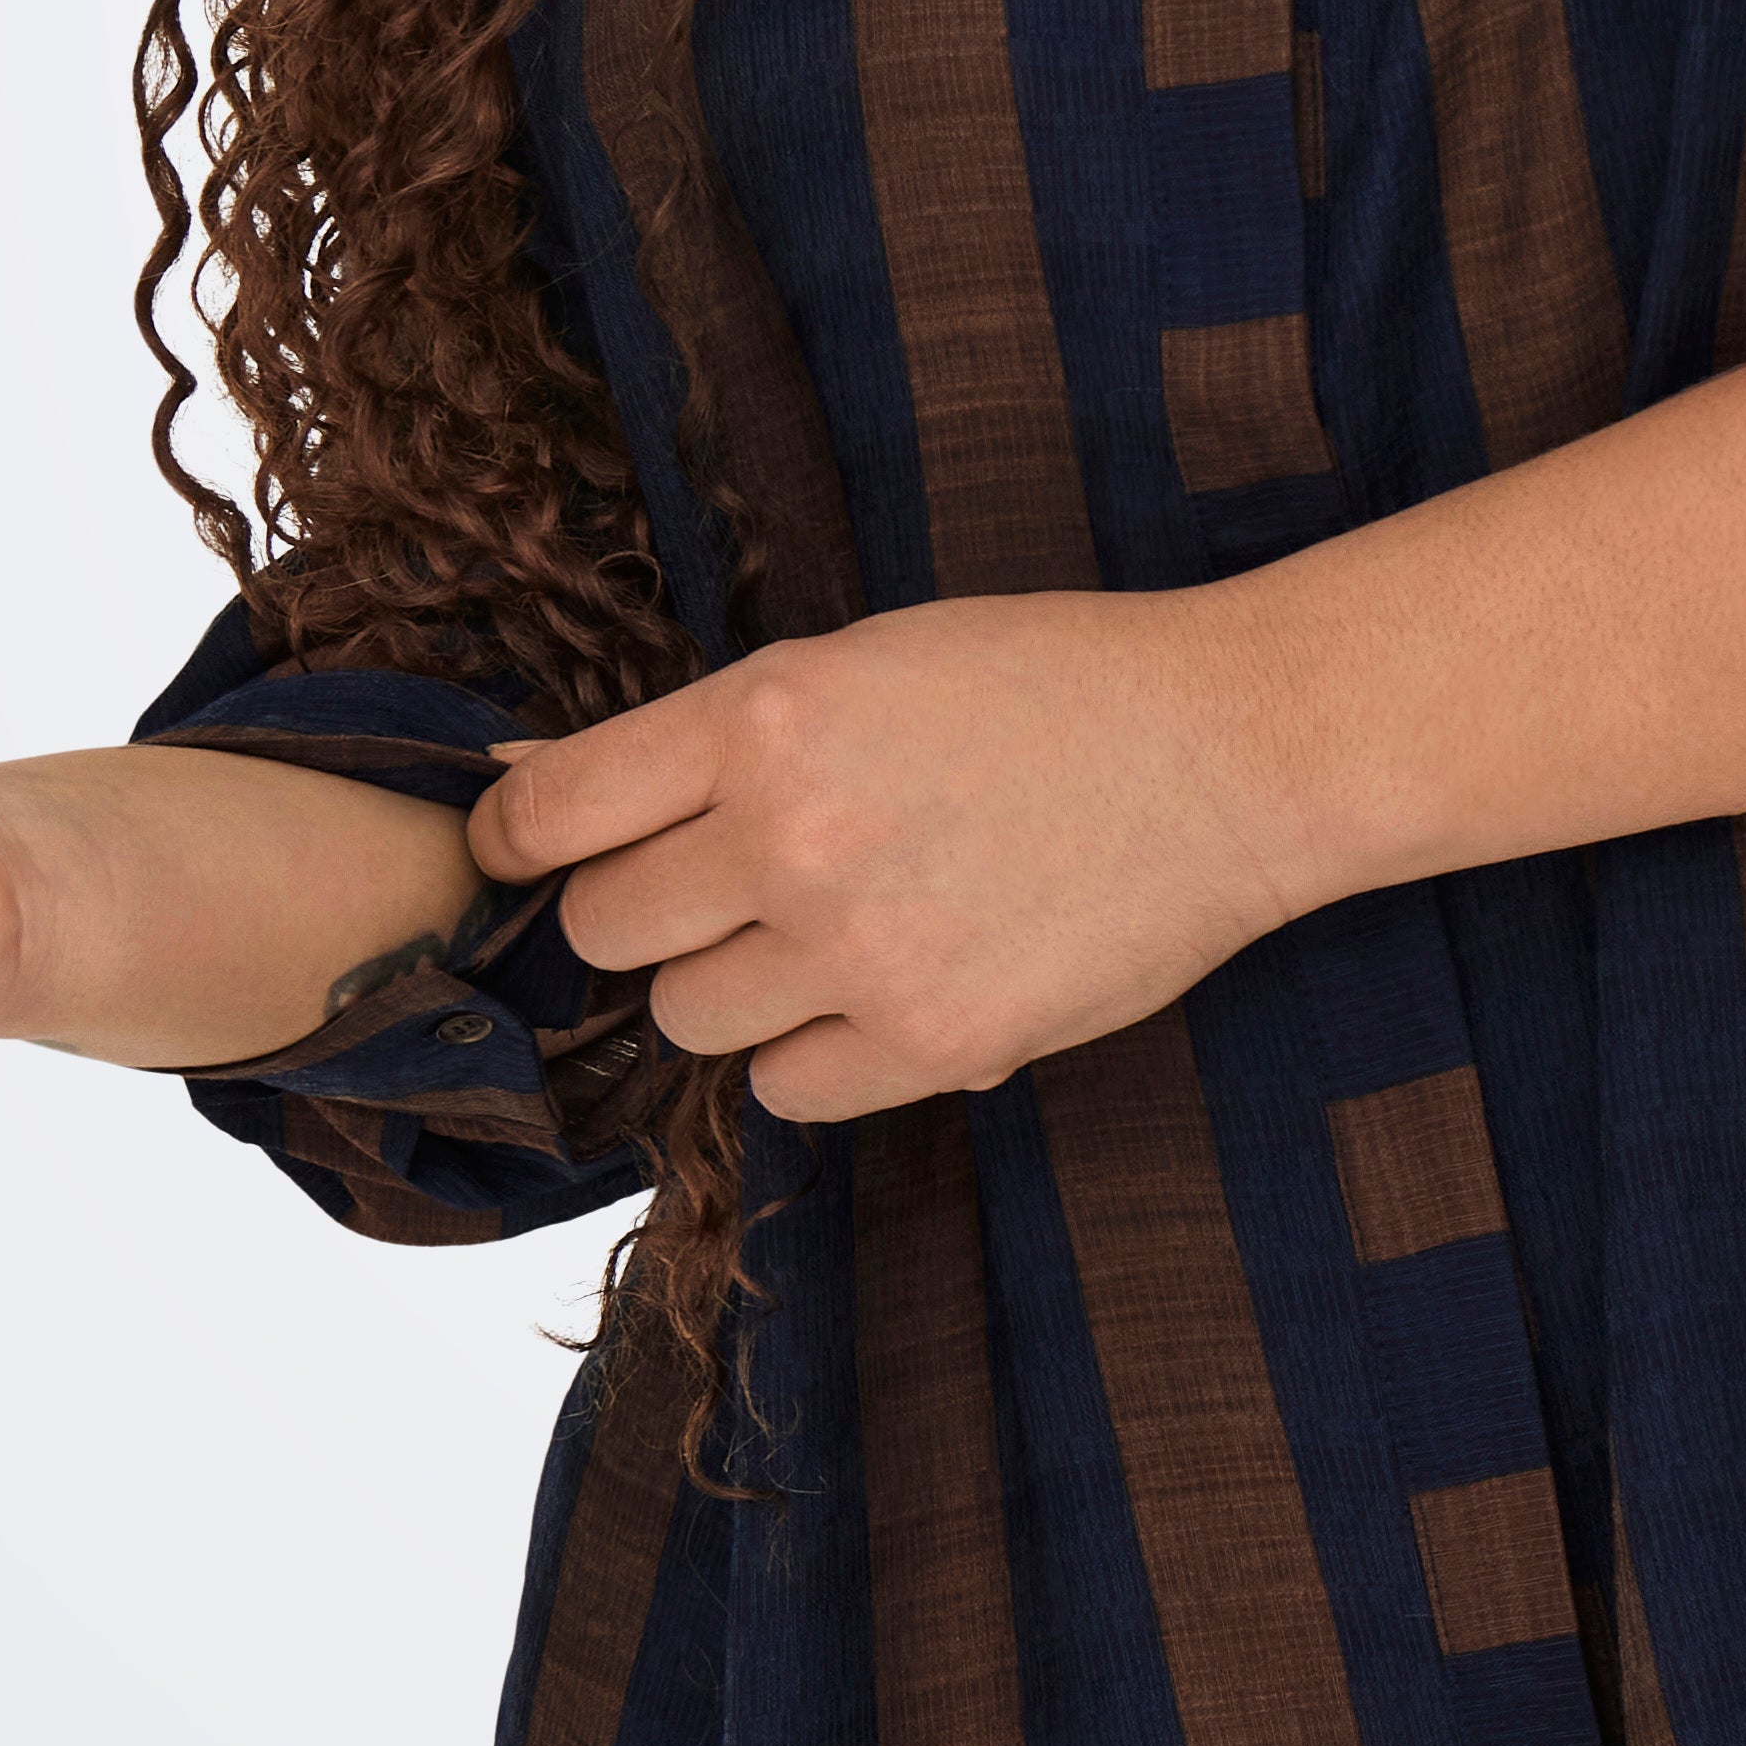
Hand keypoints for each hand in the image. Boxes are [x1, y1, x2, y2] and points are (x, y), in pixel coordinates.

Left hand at [468, 596, 1314, 1125]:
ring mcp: (859, 949)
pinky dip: (816, 1052)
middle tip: (723, 888)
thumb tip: (549, 796)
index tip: (514, 857)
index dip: (516, 840)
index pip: (555, 810)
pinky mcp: (931, 1041)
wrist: (1231, 752)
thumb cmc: (1053, 683)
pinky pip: (786, 1088)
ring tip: (832, 932)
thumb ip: (722, 733)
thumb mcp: (867, 657)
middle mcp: (792, 835)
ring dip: (735, 986)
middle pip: (605, 928)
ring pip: (688, 1017)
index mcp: (768, 714)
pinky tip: (886, 987)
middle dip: (646, 912)